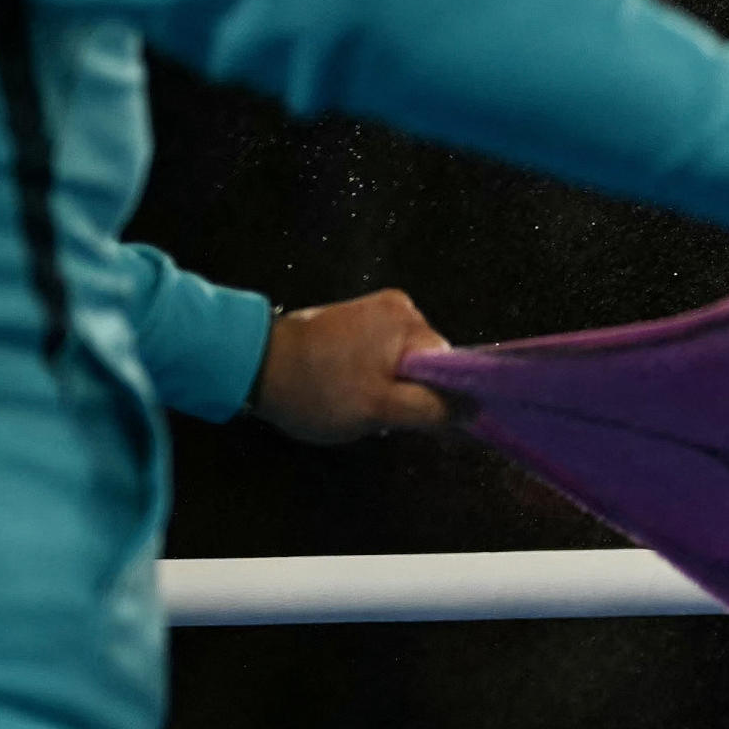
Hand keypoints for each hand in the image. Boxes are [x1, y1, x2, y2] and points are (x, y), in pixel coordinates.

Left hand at [249, 288, 451, 444]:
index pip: (452, 368)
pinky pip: (386, 355)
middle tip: (378, 413)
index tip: (419, 422)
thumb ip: (434, 409)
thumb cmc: (317, 389)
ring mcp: (375, 310)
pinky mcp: (356, 319)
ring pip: (407, 364)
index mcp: (409, 321)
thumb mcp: (381, 410)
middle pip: (430, 365)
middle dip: (412, 394)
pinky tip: (351, 388)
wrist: (253, 367)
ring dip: (391, 388)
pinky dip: (375, 377)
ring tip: (358, 400)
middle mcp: (400, 307)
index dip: (442, 399)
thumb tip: (476, 410)